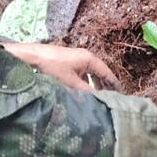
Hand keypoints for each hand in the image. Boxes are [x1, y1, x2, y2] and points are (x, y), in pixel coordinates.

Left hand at [2, 43, 117, 90]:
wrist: (35, 56)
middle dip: (106, 85)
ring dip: (97, 83)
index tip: (121, 95)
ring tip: (101, 96)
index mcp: (90, 59)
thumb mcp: (71, 83)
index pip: (107, 73)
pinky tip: (86, 91)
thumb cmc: (54, 67)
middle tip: (113, 98)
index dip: (114, 84)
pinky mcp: (71, 61)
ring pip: (92, 73)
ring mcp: (78, 58)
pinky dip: (88, 81)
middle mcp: (87, 57)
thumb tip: (99, 101)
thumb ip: (87, 92)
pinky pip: (84, 72)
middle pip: (101, 72)